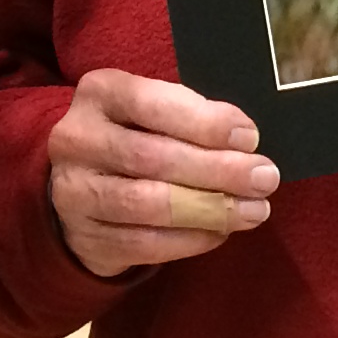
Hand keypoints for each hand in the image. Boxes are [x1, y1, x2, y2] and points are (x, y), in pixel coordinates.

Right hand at [46, 68, 278, 278]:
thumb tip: (244, 142)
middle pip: (153, 158)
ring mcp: (73, 191)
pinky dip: (191, 239)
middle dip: (218, 170)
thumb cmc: (134, 137)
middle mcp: (78, 139)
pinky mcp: (84, 236)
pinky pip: (144, 243)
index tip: (250, 138)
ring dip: (210, 209)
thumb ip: (191, 118)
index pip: (152, 104)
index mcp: (99, 94)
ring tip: (252, 210)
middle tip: (264, 179)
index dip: (205, 123)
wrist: (81, 186)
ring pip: (147, 204)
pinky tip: (221, 231)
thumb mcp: (153, 112)